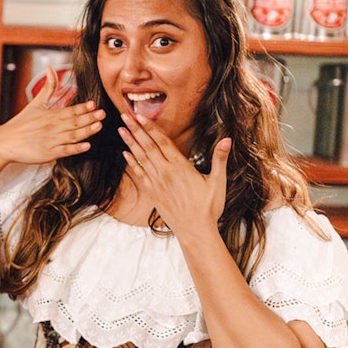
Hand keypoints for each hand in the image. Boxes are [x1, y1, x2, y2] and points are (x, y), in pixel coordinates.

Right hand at [0, 66, 102, 164]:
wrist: (5, 142)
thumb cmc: (21, 123)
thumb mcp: (35, 103)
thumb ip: (48, 87)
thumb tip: (50, 68)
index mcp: (51, 115)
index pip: (70, 110)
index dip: (83, 108)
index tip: (93, 104)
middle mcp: (53, 127)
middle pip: (75, 122)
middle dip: (90, 118)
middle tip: (102, 114)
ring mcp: (51, 141)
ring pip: (72, 135)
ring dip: (86, 131)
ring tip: (98, 126)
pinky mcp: (48, 154)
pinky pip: (65, 151)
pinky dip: (75, 149)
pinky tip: (86, 146)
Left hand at [118, 112, 230, 237]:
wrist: (195, 231)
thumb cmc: (209, 207)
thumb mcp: (218, 182)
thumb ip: (219, 159)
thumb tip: (226, 140)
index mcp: (180, 167)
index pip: (163, 142)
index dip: (151, 128)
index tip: (140, 116)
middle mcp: (165, 172)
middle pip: (148, 146)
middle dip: (135, 130)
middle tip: (124, 116)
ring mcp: (157, 183)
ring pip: (141, 158)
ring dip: (130, 143)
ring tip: (121, 130)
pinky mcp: (152, 193)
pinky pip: (139, 175)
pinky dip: (131, 163)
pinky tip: (125, 154)